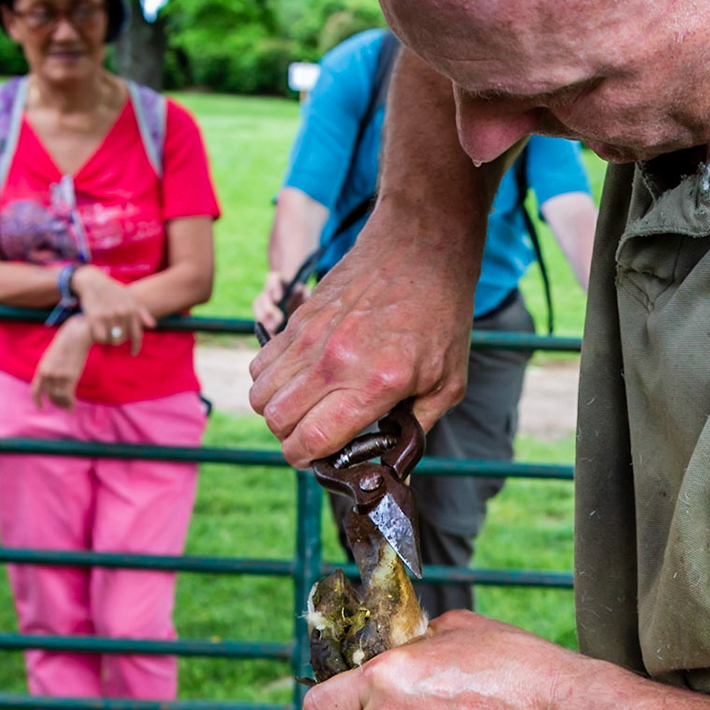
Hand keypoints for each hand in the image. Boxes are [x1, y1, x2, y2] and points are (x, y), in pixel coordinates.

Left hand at [30, 316, 93, 408]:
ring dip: (64, 404)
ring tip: (68, 407)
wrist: (75, 337)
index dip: (37, 400)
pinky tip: (72, 408)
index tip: (40, 407)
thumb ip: (49, 370)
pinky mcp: (70, 377)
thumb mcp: (51, 357)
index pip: (35, 390)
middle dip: (56, 402)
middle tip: (63, 406)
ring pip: (59, 397)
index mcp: (41, 369)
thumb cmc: (65, 345)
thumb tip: (51, 382)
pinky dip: (70, 404)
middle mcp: (48, 374)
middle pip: (50, 395)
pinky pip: (68, 396)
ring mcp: (58, 376)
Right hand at [72, 265, 156, 355]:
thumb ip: (142, 313)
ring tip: (105, 335)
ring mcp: (109, 315)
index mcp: (132, 311)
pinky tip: (97, 334)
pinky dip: (99, 338)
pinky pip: (100, 337)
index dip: (136, 346)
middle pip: (122, 339)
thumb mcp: (130, 299)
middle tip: (113, 337)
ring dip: (108, 340)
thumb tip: (152, 326)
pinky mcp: (95, 317)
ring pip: (111, 339)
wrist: (93, 282)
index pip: (136, 334)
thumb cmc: (114, 291)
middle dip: (118, 340)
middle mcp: (122, 313)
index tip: (133, 354)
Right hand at [248, 202, 474, 466]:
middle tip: (313, 438)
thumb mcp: (449, 382)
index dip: (308, 460)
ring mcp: (310, 337)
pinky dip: (270, 382)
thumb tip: (394, 460)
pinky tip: (299, 382)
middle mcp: (335, 361)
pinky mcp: (298, 318)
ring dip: (276, 412)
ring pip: (260, 394)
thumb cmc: (442, 315)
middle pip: (277, 422)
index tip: (320, 461)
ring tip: (305, 411)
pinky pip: (260, 363)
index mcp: (375, 383)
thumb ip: (417, 427)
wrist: (420, 248)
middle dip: (291, 440)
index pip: (312, 439)